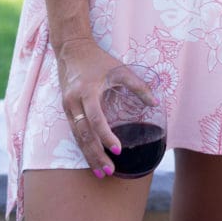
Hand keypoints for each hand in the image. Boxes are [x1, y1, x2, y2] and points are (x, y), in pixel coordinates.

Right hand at [56, 37, 156, 177]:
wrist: (71, 49)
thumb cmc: (98, 60)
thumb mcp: (119, 69)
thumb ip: (138, 85)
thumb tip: (156, 103)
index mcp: (88, 91)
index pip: (96, 119)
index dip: (107, 136)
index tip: (118, 150)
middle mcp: (74, 101)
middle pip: (84, 134)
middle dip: (96, 154)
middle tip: (109, 171)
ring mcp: (67, 106)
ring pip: (77, 137)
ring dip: (88, 155)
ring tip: (100, 172)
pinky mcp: (65, 109)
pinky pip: (74, 132)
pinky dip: (83, 146)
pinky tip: (91, 157)